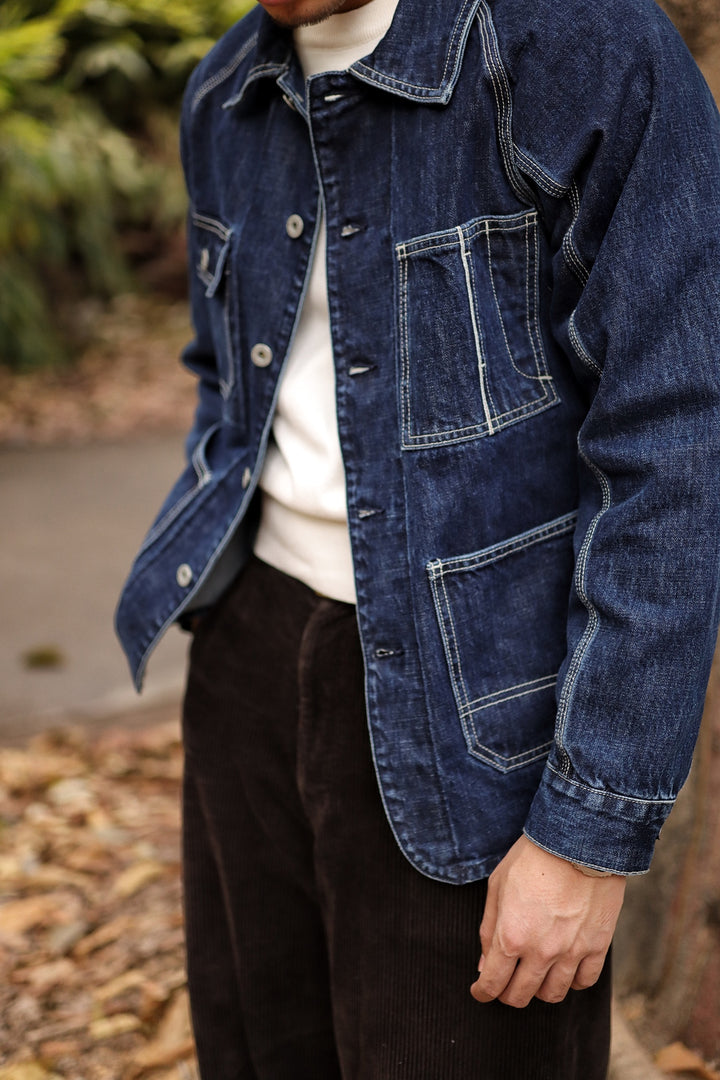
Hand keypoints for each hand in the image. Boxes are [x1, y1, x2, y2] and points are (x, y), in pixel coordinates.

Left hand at [470, 835, 625, 1007]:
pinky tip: (564, 968)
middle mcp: (540, 952)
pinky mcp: (597, 946)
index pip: (492, 983)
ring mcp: (571, 952)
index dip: (482, 992)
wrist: (579, 840)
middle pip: (520, 995)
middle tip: (505, 983)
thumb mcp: (498, 886)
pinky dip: (571, 981)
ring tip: (534, 974)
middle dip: (507, 994)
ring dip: (539, 989)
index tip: (480, 990)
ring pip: (552, 994)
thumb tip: (485, 965)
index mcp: (510, 936)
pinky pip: (583, 982)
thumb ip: (489, 929)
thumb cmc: (533, 857)